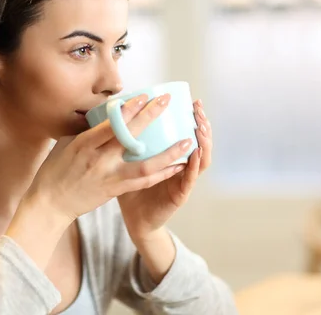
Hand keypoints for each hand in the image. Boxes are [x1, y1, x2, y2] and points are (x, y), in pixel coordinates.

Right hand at [23, 93, 192, 223]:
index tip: (144, 96)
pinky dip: (162, 173)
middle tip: (166, 102)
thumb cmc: (55, 172)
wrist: (50, 205)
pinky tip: (177, 166)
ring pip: (145, 164)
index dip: (129, 109)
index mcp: (84, 145)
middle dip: (150, 117)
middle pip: (130, 136)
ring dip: (168, 153)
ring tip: (186, 141)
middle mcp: (98, 160)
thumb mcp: (64, 145)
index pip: (111, 123)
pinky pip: (144, 181)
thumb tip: (103, 116)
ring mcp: (109, 176)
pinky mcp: (115, 190)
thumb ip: (86, 131)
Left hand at [118, 99, 212, 241]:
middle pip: (199, 141)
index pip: (187, 133)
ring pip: (201, 158)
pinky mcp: (180, 194)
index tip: (192, 101)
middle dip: (202, 124)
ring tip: (201, 127)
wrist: (134, 219)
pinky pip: (190, 178)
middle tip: (198, 109)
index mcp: (171, 156)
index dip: (193, 117)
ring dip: (204, 142)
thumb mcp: (129, 159)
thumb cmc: (131, 188)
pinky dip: (195, 165)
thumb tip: (116, 114)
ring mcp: (183, 180)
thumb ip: (129, 141)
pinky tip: (197, 153)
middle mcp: (182, 166)